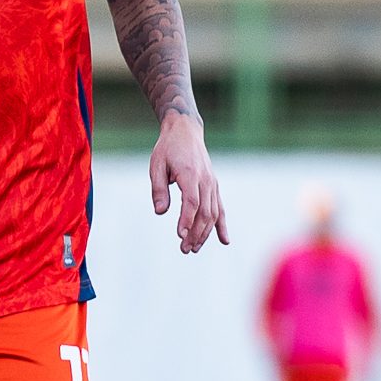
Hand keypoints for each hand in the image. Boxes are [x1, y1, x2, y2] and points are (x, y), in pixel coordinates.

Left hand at [149, 112, 230, 252]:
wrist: (185, 131)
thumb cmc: (167, 148)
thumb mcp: (156, 165)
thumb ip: (158, 189)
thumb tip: (160, 212)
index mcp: (190, 174)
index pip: (191, 202)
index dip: (186, 220)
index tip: (180, 235)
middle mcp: (205, 180)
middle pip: (204, 212)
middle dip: (195, 233)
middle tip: (184, 249)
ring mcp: (212, 183)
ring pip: (213, 213)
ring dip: (205, 233)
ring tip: (193, 248)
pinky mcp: (214, 186)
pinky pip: (221, 208)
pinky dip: (222, 225)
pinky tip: (224, 241)